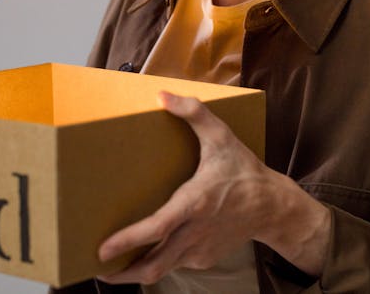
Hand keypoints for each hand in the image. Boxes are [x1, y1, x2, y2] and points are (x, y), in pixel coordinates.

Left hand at [97, 92, 330, 284]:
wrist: (273, 206)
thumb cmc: (243, 170)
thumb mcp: (221, 135)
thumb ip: (193, 112)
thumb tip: (162, 96)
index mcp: (195, 203)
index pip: (157, 228)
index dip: (128, 241)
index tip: (103, 250)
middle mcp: (195, 231)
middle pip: (153, 266)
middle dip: (122, 274)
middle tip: (96, 271)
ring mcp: (200, 249)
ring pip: (161, 270)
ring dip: (135, 272)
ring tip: (111, 269)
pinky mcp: (204, 258)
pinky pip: (175, 264)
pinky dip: (157, 262)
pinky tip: (144, 254)